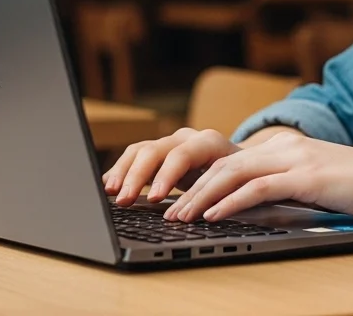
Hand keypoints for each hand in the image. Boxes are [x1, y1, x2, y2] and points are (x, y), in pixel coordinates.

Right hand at [102, 127, 241, 204]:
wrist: (243, 164)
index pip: (183, 155)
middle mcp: (186, 139)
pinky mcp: (157, 155)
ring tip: (111, 193)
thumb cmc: (242, 178)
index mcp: (209, 143)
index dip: (167, 175)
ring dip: (123, 172)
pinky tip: (109, 186)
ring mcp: (169, 144)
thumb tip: (209, 214)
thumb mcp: (239, 184)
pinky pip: (133, 157)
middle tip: (125, 200)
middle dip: (137, 177)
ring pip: (140, 151)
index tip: (156, 197)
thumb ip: (223, 195)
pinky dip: (120, 171)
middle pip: (155, 150)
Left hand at [163, 132, 352, 223]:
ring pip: (234, 173)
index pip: (231, 159)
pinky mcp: (307, 177)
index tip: (178, 197)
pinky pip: (259, 188)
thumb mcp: (314, 181)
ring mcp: (295, 159)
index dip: (199, 178)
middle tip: (167, 208)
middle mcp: (285, 147)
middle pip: (223, 164)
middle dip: (190, 187)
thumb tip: (252, 206)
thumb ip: (285, 186)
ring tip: (180, 215)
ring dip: (202, 196)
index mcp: (285, 146)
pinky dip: (231, 202)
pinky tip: (214, 214)